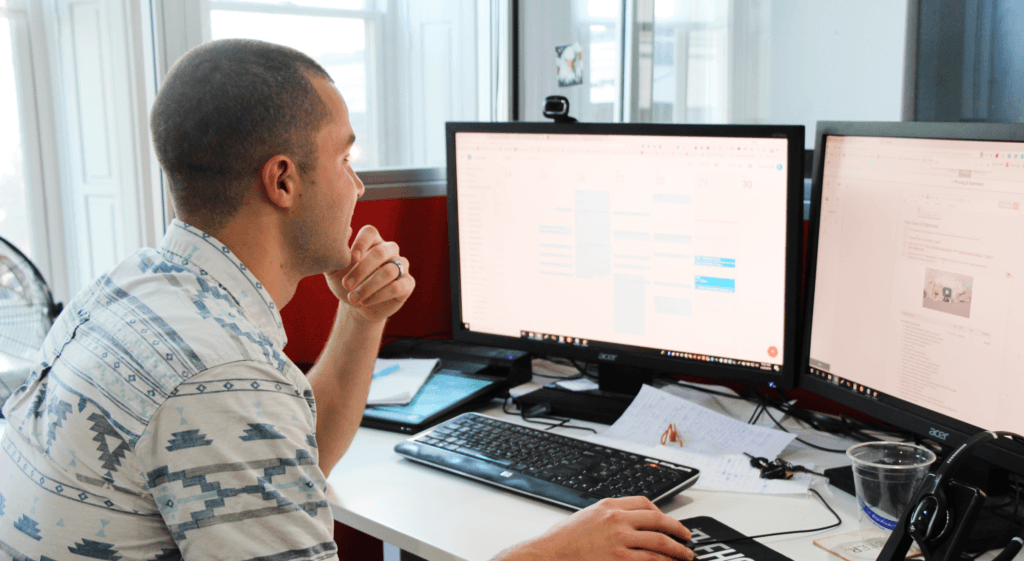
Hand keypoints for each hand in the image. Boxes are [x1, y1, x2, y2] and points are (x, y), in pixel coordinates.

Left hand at [324, 225, 414, 322]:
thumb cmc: (346, 283)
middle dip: (362, 269)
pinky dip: (379, 295)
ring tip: (353, 298)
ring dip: (368, 287)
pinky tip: (365, 302)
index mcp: (372, 241)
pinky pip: (398, 287)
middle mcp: (389, 250)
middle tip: (346, 285)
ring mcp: (401, 266)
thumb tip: (346, 230)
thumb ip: (336, 251)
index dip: (361, 243)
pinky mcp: (408, 284)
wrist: (356, 307)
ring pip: (390, 271)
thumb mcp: (335, 269)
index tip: (352, 258)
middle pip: (381, 252)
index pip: (370, 232)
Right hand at [495, 497, 693, 560]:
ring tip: (685, 556)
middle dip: (678, 531)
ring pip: (659, 543)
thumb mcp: (587, 516)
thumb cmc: (564, 539)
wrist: (549, 555)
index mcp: (609, 505)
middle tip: (687, 538)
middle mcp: (617, 520)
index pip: (645, 503)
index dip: (662, 513)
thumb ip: (609, 515)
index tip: (669, 522)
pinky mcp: (619, 560)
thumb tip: (631, 520)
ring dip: (677, 550)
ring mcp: (619, 541)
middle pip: (658, 521)